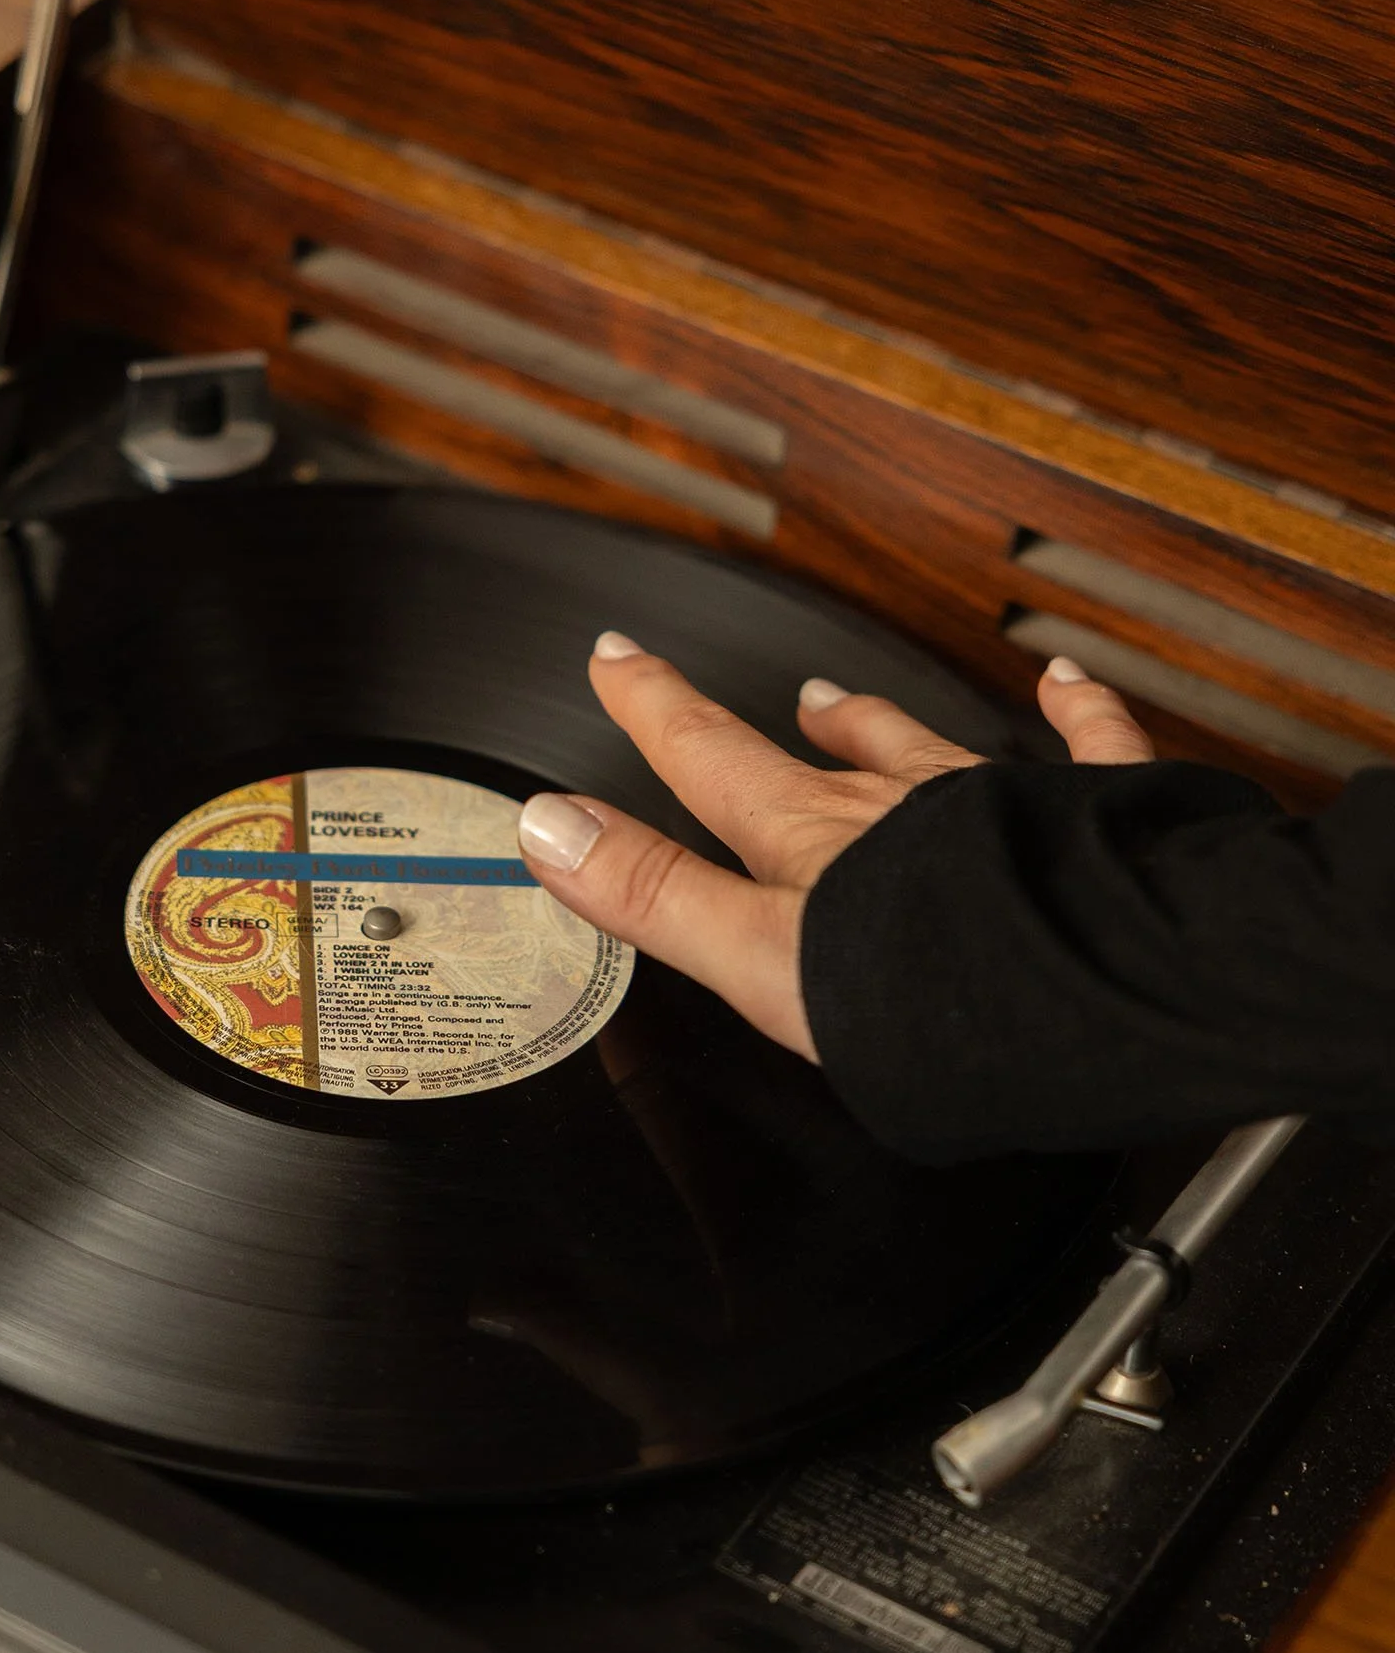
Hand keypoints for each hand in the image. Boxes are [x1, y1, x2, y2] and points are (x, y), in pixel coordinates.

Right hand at [516, 635, 1152, 1060]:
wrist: (1102, 985)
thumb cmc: (938, 991)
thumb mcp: (761, 959)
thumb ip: (657, 896)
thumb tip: (550, 827)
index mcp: (813, 840)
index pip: (712, 761)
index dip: (655, 710)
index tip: (616, 661)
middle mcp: (900, 805)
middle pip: (812, 754)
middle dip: (754, 723)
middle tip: (714, 688)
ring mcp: (998, 809)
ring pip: (925, 748)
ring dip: (879, 723)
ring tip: (844, 702)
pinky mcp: (1096, 823)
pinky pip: (1088, 749)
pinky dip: (1077, 712)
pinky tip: (1073, 684)